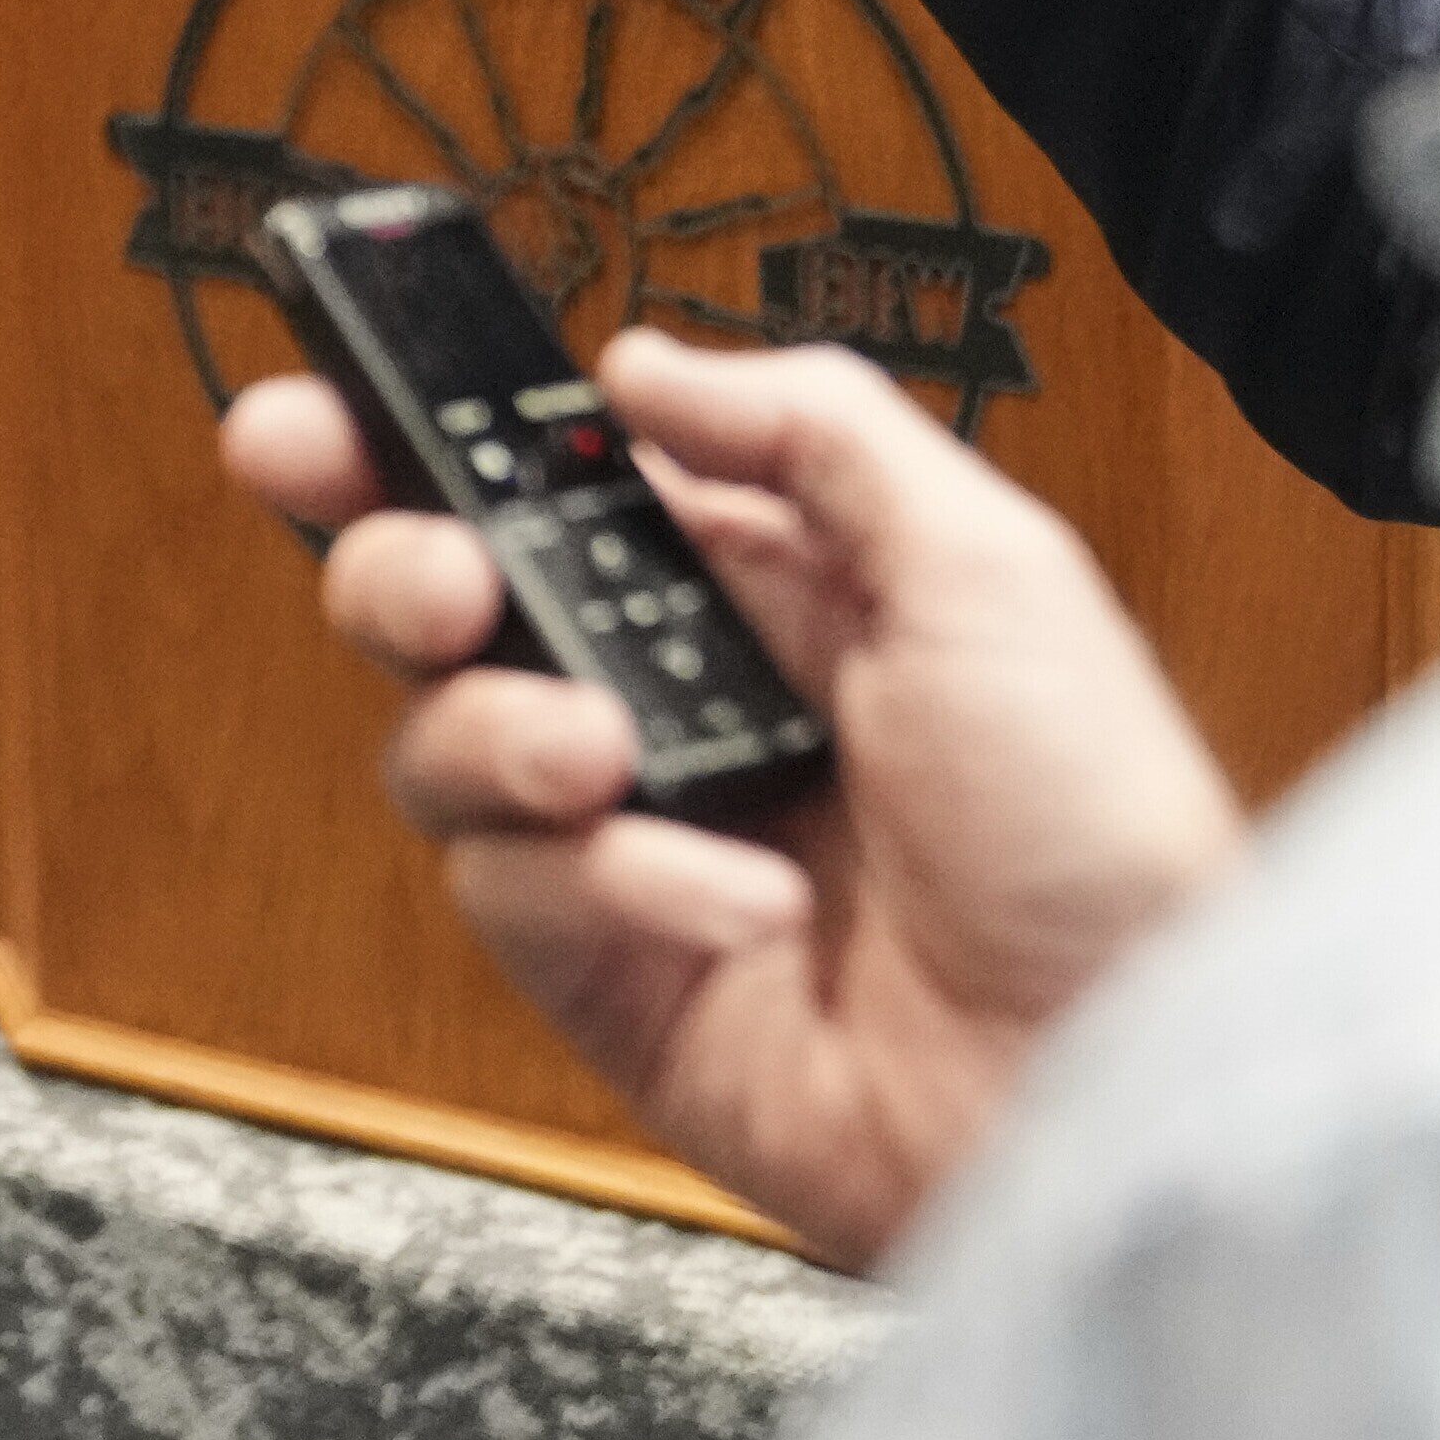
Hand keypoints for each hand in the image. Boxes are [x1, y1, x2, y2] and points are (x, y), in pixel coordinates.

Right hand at [220, 327, 1239, 1261]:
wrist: (1116, 1075)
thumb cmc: (1098, 835)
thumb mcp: (991, 569)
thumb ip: (814, 435)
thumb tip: (644, 364)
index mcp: (760, 589)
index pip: (551, 489)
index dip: (417, 444)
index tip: (323, 413)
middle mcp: (677, 709)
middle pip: (447, 606)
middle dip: (399, 569)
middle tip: (444, 584)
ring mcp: (632, 847)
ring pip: (442, 749)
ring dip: (497, 734)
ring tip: (601, 756)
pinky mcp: (610, 979)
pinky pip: (517, 898)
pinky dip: (613, 886)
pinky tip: (741, 906)